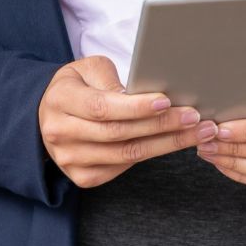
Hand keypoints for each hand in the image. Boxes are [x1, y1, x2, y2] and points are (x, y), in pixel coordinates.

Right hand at [37, 56, 215, 188]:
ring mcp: (70, 160)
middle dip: (162, 125)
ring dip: (166, 144)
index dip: (136, 107)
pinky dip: (152, 155)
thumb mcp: (89, 69)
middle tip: (195, 116)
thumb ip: (113, 80)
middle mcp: (61, 134)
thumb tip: (147, 96)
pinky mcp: (83, 177)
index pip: (102, 108)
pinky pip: (122, 168)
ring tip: (197, 132)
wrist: (49, 114)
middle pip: (119, 134)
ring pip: (126, 155)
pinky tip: (174, 144)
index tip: (167, 101)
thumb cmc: (78, 86)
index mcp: (61, 100)